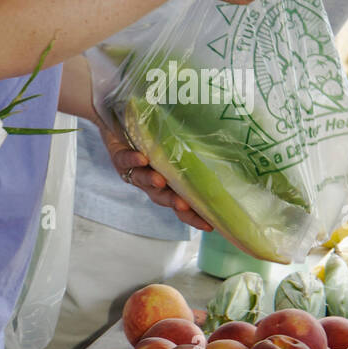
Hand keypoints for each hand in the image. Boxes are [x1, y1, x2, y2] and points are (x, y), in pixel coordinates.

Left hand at [96, 121, 213, 232]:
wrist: (118, 123)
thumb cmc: (154, 138)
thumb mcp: (177, 148)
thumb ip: (196, 153)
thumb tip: (229, 151)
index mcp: (167, 185)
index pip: (183, 205)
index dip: (194, 216)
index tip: (210, 225)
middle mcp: (151, 183)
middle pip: (162, 197)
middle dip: (173, 202)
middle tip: (184, 205)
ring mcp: (135, 172)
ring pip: (143, 180)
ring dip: (152, 181)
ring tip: (160, 180)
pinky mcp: (120, 158)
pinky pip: (125, 160)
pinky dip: (133, 160)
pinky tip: (141, 158)